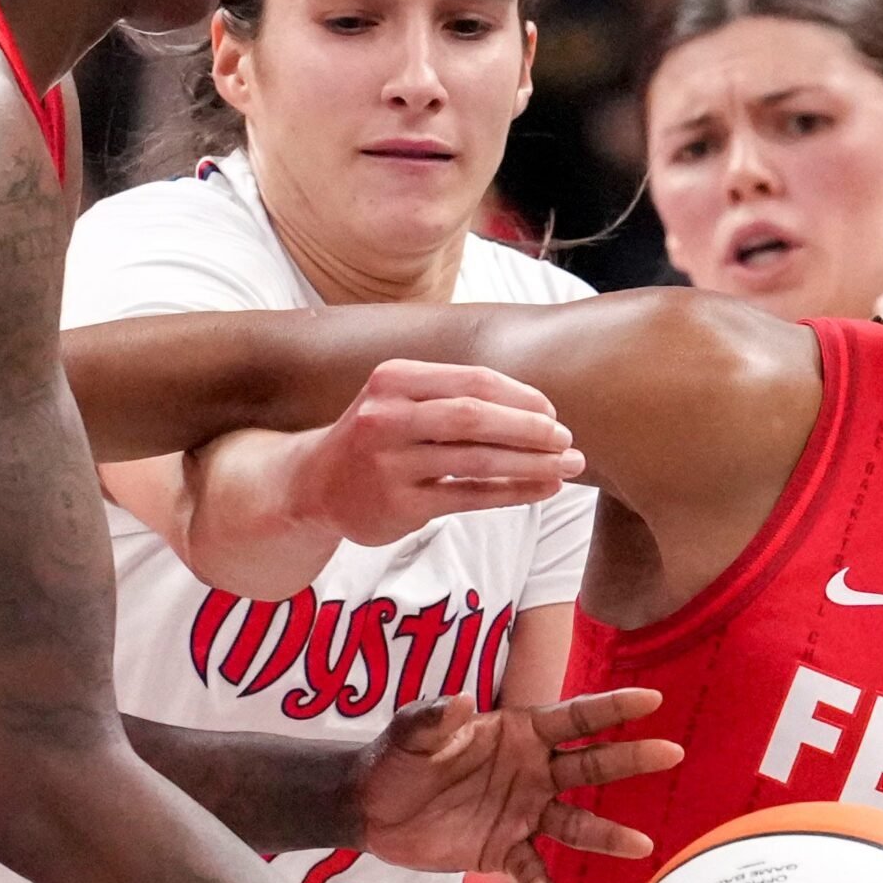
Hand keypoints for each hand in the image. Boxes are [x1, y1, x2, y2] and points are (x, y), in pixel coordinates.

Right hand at [285, 360, 582, 546]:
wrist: (314, 485)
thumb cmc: (375, 438)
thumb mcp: (399, 399)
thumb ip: (452, 397)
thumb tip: (537, 410)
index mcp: (394, 379)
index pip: (472, 380)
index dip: (519, 396)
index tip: (551, 412)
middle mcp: (387, 416)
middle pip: (474, 417)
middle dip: (529, 429)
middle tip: (566, 440)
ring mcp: (390, 462)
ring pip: (475, 459)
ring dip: (530, 463)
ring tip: (568, 467)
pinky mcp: (398, 504)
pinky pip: (468, 496)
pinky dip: (512, 492)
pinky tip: (542, 490)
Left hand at [355, 688, 665, 882]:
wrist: (371, 809)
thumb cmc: (396, 758)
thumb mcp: (410, 733)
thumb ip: (435, 718)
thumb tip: (460, 701)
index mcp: (518, 732)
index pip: (573, 717)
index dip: (611, 708)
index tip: (651, 700)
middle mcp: (532, 770)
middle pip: (590, 764)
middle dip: (630, 758)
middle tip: (670, 753)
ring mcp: (523, 811)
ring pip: (575, 821)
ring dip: (606, 833)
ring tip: (640, 845)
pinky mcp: (504, 849)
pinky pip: (531, 866)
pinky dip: (536, 880)